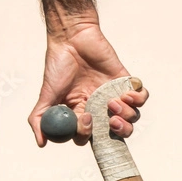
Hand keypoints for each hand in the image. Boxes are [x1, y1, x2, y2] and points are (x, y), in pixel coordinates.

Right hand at [28, 22, 148, 146]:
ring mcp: (114, 95)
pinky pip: (141, 98)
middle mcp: (101, 108)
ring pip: (132, 117)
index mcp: (83, 114)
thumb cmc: (58, 65)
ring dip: (126, 115)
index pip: (94, 137)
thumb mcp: (46, 95)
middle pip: (118, 133)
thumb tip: (41, 143)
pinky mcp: (126, 82)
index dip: (93, 135)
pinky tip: (126, 94)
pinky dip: (138, 100)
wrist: (71, 38)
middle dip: (119, 132)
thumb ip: (40, 119)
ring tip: (112, 101)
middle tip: (111, 122)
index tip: (86, 121)